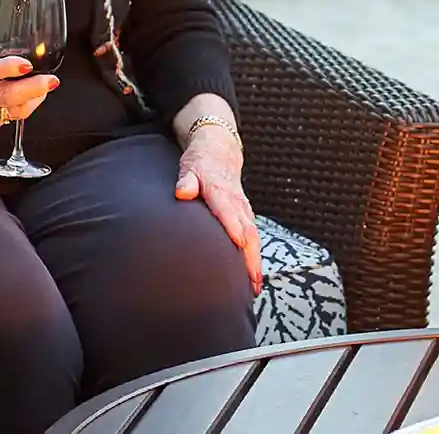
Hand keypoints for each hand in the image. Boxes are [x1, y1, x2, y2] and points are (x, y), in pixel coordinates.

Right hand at [0, 19, 58, 135]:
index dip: (6, 68)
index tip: (26, 63)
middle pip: (5, 96)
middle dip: (33, 88)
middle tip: (51, 79)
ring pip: (13, 111)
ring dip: (34, 98)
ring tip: (46, 84)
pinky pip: (12, 118)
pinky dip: (24, 105)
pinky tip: (28, 93)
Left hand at [175, 131, 262, 293]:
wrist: (220, 152)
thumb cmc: (201, 162)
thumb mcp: (189, 166)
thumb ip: (186, 180)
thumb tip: (183, 192)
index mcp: (221, 191)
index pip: (227, 210)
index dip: (233, 227)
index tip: (238, 244)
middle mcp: (237, 203)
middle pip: (247, 230)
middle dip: (250, 256)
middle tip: (251, 280)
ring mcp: (244, 210)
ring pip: (253, 238)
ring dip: (255, 261)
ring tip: (254, 286)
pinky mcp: (246, 217)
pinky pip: (253, 239)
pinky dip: (255, 258)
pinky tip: (253, 278)